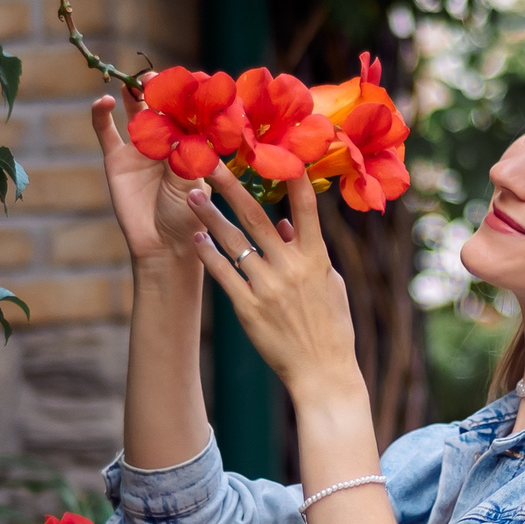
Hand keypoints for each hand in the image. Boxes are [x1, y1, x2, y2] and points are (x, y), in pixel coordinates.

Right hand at [93, 94, 203, 269]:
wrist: (162, 244)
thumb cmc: (188, 215)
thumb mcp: (192, 181)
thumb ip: (184, 154)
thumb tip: (178, 126)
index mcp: (189, 143)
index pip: (185, 111)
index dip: (182, 96)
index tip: (182, 82)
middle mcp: (165, 141)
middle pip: (159, 106)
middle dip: (158, 90)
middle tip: (154, 78)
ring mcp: (139, 149)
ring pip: (134, 112)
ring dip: (133, 95)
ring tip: (133, 83)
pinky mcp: (116, 159)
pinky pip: (106, 132)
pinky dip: (101, 115)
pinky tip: (103, 101)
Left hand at [185, 167, 361, 397]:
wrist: (323, 372)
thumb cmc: (332, 327)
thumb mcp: (329, 284)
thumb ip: (308, 251)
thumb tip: (284, 222)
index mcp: (316, 258)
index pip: (305, 208)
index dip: (292, 177)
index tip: (277, 150)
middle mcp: (290, 268)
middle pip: (256, 217)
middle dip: (231, 186)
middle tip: (211, 163)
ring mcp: (267, 288)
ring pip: (234, 242)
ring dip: (211, 216)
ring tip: (192, 195)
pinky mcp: (248, 308)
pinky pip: (223, 274)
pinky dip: (208, 254)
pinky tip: (195, 238)